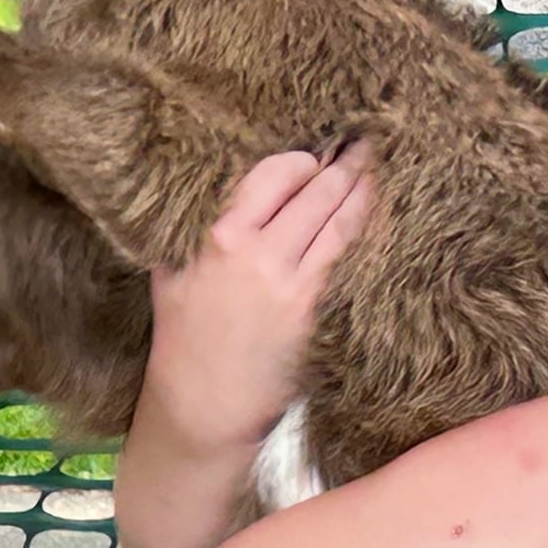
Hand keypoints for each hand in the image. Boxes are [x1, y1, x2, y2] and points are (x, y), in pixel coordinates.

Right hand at [144, 142, 374, 453]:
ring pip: (337, 220)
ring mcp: (287, 283)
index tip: (314, 153)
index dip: (300, 161)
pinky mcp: (312, 312)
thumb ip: (191, 228)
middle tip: (366, 142)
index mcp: (216, 237)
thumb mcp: (172, 272)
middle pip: (313, 191)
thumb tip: (213, 186)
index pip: (272, 175)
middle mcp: (253, 253)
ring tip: (376, 168)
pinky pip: (344, 258)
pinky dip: (362, 231)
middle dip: (343, 164)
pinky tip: (374, 216)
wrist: (200, 406)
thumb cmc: (184, 338)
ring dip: (362, 189)